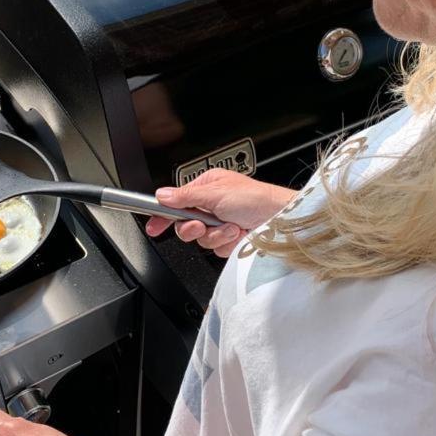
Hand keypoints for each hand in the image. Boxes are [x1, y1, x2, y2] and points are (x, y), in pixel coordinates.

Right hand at [145, 169, 296, 257]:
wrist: (281, 220)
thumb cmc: (257, 199)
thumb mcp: (216, 193)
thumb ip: (186, 196)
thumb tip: (162, 195)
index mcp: (207, 188)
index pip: (176, 201)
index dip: (163, 214)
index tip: (153, 225)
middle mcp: (212, 206)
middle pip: (185, 224)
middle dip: (195, 228)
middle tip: (202, 225)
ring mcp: (221, 224)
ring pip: (201, 239)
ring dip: (216, 235)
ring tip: (231, 226)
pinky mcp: (230, 240)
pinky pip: (216, 248)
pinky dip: (226, 243)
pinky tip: (237, 235)